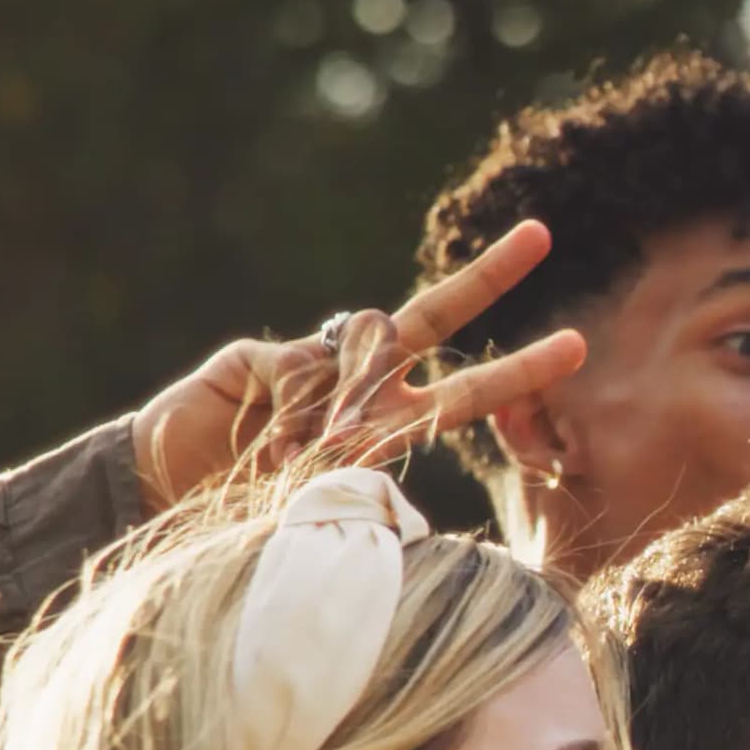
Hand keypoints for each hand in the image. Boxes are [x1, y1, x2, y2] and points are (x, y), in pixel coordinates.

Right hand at [128, 220, 588, 508]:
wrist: (170, 498)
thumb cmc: (259, 514)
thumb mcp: (330, 509)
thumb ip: (363, 481)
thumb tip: (370, 462)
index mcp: (393, 423)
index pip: (472, 391)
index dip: (522, 371)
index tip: (578, 344)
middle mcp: (363, 382)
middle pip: (436, 316)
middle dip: (490, 276)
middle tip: (542, 234)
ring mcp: (315, 363)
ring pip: (365, 349)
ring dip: (348, 412)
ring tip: (307, 469)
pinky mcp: (265, 356)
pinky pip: (301, 376)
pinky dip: (291, 421)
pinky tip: (266, 454)